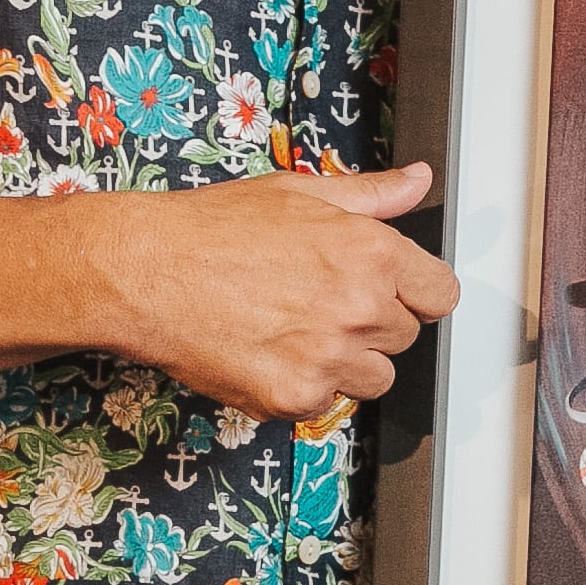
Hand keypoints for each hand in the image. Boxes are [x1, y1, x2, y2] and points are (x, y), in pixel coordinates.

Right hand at [89, 161, 458, 421]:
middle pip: (404, 338)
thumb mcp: (300, 193)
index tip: (392, 294)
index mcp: (372, 253)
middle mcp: (360, 308)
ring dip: (344, 363)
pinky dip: (301, 387)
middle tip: (317, 304)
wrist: (144, 271)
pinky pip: (324, 403)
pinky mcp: (293, 397)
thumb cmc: (213, 229)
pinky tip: (267, 352)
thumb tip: (418, 180)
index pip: (441, 295)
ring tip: (292, 329)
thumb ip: (372, 195)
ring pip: (372, 379)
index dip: (416, 294)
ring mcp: (328, 358)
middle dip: (371, 325)